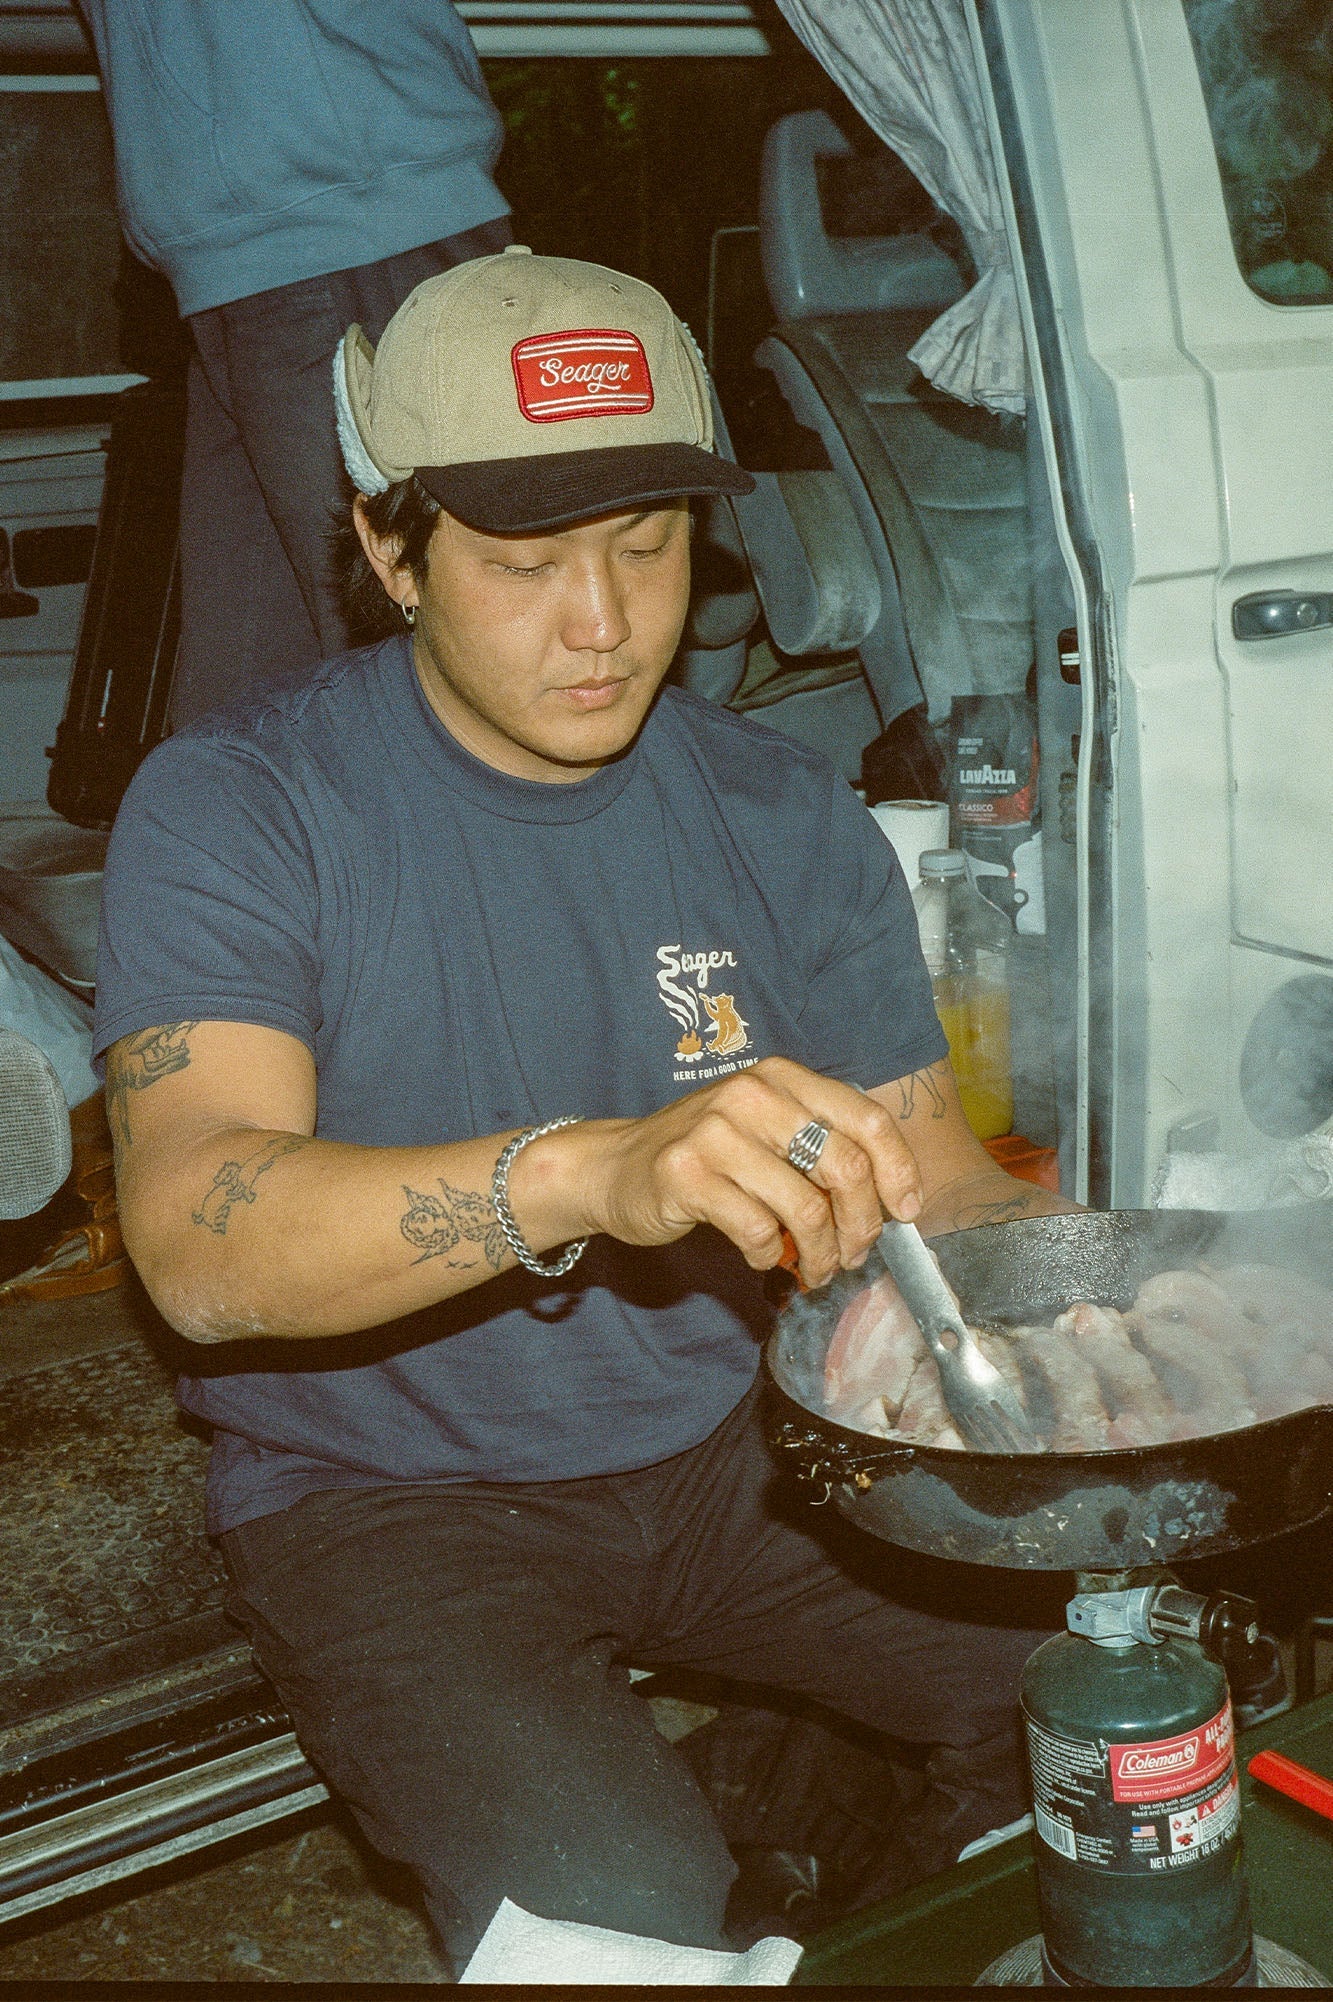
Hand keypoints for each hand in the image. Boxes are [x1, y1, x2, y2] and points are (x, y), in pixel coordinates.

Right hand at [583, 1056, 922, 1288]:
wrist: (613, 1167)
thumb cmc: (705, 1155)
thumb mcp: (765, 1129)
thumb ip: (819, 1145)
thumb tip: (891, 1197)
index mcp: (782, 1077)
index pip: (867, 1118)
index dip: (899, 1169)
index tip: (907, 1211)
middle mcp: (752, 1094)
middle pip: (845, 1165)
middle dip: (862, 1223)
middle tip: (855, 1253)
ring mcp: (716, 1132)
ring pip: (806, 1207)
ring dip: (820, 1253)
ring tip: (814, 1268)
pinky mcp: (687, 1174)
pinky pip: (756, 1231)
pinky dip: (767, 1257)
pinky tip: (759, 1257)